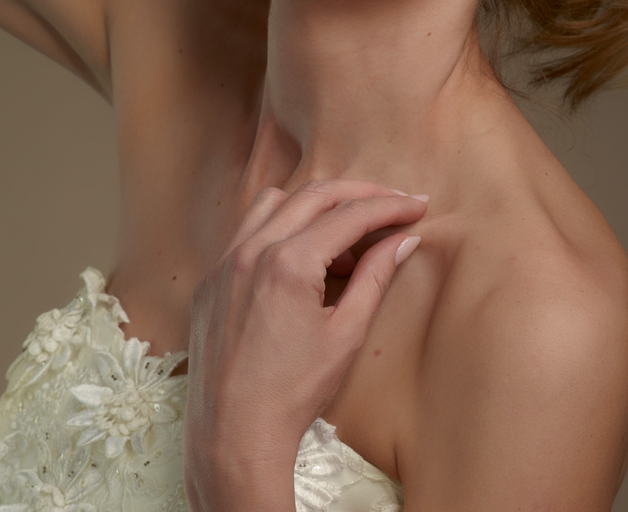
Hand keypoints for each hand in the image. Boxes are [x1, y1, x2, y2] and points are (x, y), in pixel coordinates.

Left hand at [182, 180, 426, 510]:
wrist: (234, 434)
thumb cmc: (294, 393)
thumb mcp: (345, 335)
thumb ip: (374, 278)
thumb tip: (402, 240)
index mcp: (288, 263)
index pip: (349, 216)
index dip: (389, 206)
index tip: (417, 206)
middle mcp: (251, 251)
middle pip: (314, 196)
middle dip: (359, 194)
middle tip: (394, 204)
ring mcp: (223, 263)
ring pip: (273, 203)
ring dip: (314, 205)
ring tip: (346, 235)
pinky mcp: (209, 281)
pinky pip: (246, 232)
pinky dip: (279, 227)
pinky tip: (303, 256)